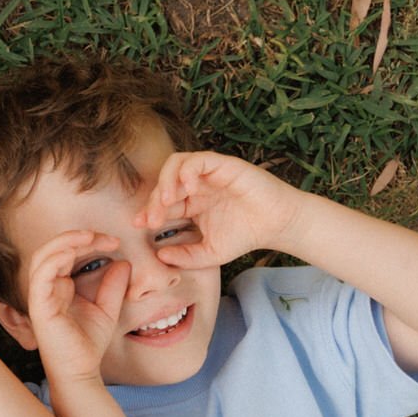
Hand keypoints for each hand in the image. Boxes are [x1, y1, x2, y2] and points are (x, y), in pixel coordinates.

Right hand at [24, 230, 129, 382]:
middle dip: (76, 237)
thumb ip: (113, 286)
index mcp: (59, 286)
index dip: (87, 241)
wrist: (82, 371)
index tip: (112, 241)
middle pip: (52, 249)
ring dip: (64, 242)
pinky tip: (72, 253)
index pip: (66, 253)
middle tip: (102, 235)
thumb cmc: (88, 344)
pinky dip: (54, 260)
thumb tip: (123, 262)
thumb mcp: (107, 308)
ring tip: (88, 237)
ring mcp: (41, 297)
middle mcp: (46, 288)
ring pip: (42, 257)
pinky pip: (41, 276)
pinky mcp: (39, 307)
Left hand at [135, 151, 305, 267]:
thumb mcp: (210, 253)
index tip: (139, 225)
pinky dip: (187, 171)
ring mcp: (209, 174)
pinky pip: (198, 159)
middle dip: (153, 201)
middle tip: (152, 219)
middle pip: (164, 183)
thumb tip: (159, 256)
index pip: (162, 202)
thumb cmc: (246, 236)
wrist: (278, 225)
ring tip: (166, 202)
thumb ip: (184, 257)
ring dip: (165, 181)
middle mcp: (197, 186)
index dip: (148, 211)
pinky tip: (187, 189)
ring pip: (176, 164)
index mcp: (191, 203)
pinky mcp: (224, 165)